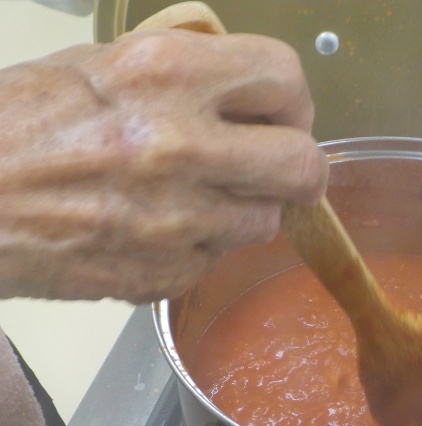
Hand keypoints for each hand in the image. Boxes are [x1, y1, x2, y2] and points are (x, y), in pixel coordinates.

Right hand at [0, 29, 327, 302]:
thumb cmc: (14, 129)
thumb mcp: (97, 67)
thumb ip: (182, 74)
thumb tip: (242, 92)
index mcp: (162, 75)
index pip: (284, 79)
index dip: (296, 101)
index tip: (287, 116)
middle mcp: (179, 146)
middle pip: (303, 165)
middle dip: (299, 168)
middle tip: (280, 168)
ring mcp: (175, 218)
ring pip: (266, 221)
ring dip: (245, 209)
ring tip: (198, 196)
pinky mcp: (165, 273)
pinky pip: (216, 258)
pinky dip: (199, 245)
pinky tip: (157, 227)